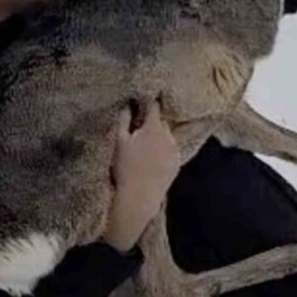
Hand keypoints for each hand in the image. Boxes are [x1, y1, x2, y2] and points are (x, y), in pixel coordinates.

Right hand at [101, 100, 180, 252]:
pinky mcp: (177, 163)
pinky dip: (164, 148)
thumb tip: (127, 105)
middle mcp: (169, 137)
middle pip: (162, 120)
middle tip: (139, 125)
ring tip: (146, 143)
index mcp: (154, 128)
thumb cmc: (125, 168)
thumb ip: (123, 120)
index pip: (154, 106)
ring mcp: (175, 151)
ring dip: (159, 135)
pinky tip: (153, 157)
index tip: (141, 99)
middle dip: (152, 120)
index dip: (147, 101)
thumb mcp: (119, 141)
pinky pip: (171, 149)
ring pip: (167, 135)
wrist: (139, 198)